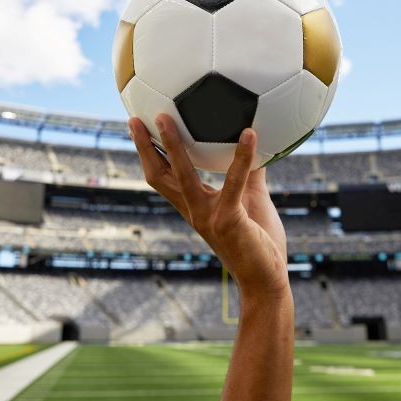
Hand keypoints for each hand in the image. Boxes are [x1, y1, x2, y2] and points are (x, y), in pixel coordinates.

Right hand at [129, 114, 288, 298]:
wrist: (265, 281)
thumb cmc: (258, 241)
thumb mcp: (251, 198)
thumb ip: (248, 171)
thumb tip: (252, 138)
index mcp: (194, 206)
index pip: (162, 177)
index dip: (148, 153)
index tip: (137, 127)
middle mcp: (194, 210)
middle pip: (159, 175)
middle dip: (146, 146)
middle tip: (136, 119)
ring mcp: (208, 215)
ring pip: (182, 175)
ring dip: (173, 145)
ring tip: (167, 118)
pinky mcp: (229, 219)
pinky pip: (234, 182)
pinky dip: (242, 156)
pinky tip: (250, 134)